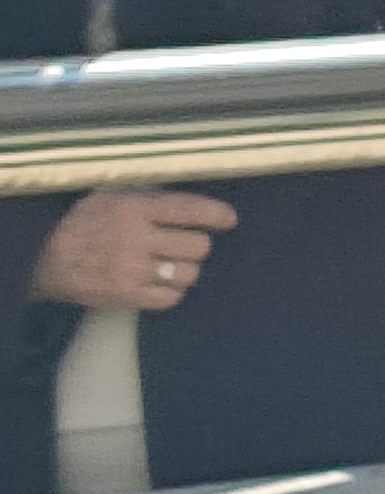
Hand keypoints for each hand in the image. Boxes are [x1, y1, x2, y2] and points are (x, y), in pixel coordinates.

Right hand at [29, 189, 233, 311]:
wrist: (46, 259)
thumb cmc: (85, 221)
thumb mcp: (113, 194)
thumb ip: (150, 195)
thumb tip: (191, 197)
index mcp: (136, 208)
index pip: (191, 210)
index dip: (217, 215)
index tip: (229, 219)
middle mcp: (137, 239)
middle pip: (198, 246)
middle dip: (199, 244)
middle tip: (189, 244)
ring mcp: (131, 271)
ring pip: (187, 274)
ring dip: (187, 269)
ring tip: (175, 264)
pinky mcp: (125, 296)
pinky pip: (169, 299)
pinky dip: (173, 291)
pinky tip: (164, 282)